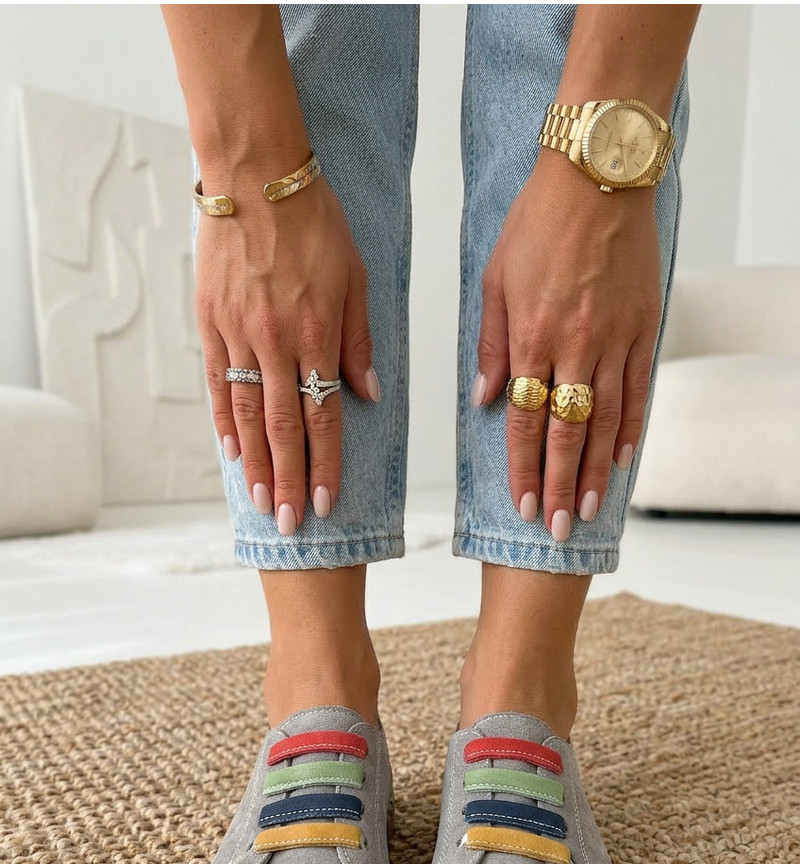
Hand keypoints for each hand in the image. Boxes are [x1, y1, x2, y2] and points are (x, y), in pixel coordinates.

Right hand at [195, 169, 377, 533]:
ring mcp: (238, 335)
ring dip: (255, 464)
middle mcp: (276, 342)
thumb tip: (369, 394)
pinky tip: (229, 453)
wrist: (255, 176)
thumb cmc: (316, 224)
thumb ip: (360, 341)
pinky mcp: (211, 323)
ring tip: (261, 501)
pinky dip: (223, 421)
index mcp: (318, 334)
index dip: (326, 464)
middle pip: (283, 427)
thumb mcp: (356, 277)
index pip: (324, 415)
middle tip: (290, 524)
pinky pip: (217, 382)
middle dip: (289, 480)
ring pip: (247, 414)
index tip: (326, 503)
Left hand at [474, 150, 662, 540]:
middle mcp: (573, 346)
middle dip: (561, 485)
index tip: (524, 506)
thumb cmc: (537, 222)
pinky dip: (631, 426)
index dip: (522, 468)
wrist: (597, 174)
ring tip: (592, 507)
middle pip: (566, 432)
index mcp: (530, 336)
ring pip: (604, 419)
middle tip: (561, 528)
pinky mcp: (643, 326)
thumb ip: (490, 346)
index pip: (523, 420)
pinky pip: (638, 387)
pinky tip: (624, 458)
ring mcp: (613, 339)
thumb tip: (481, 400)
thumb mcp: (494, 280)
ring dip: (597, 469)